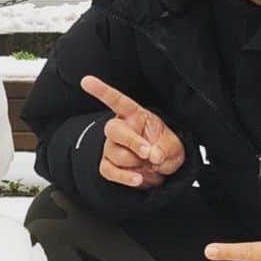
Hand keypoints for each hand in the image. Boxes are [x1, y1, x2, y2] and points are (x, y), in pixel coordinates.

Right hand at [80, 75, 185, 189]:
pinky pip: (109, 171)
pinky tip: (137, 178)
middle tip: (149, 153)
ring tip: (150, 165)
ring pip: (116, 154)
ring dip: (136, 163)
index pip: (116, 100)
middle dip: (132, 142)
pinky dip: (124, 177)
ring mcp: (111, 147)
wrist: (162, 169)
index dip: (101, 90)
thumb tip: (154, 155)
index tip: (86, 81)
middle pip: (114, 130)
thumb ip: (165, 148)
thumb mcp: (174, 145)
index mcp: (134, 115)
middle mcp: (120, 128)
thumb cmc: (165, 149)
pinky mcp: (108, 164)